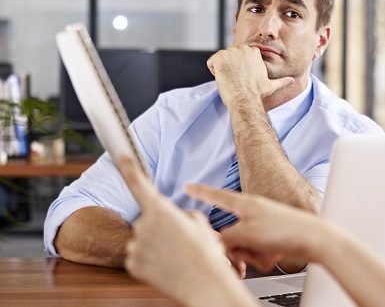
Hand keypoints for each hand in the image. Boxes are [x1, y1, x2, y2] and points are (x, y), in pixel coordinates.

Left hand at [117, 157, 246, 305]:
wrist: (203, 283)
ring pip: (143, 240)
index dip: (129, 168)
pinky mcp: (132, 264)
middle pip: (148, 220)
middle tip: (182, 240)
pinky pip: (139, 256)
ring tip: (177, 256)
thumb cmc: (206, 254)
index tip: (122, 156)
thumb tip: (178, 219)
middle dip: (162, 227)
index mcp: (160, 211)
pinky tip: (166, 266)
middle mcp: (143, 225)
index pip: (139, 184)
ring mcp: (136, 246)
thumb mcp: (202, 225)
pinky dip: (151, 260)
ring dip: (157, 245)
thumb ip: (184, 215)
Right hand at [185, 185, 329, 271]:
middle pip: (228, 232)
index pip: (217, 195)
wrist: (316, 240)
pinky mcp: (271, 241)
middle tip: (240, 256)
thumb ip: (226, 239)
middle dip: (233, 248)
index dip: (200, 191)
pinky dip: (261, 259)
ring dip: (248, 256)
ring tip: (263, 255)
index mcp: (246, 204)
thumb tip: (219, 246)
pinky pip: (255, 253)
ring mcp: (262, 227)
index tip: (187, 185)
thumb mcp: (247, 234)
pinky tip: (272, 258)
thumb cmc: (287, 230)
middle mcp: (253, 213)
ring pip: (241, 246)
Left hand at [206, 45, 293, 108]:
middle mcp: (242, 49)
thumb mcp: (271, 86)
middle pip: (229, 56)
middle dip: (230, 67)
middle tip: (236, 80)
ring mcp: (230, 52)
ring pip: (220, 59)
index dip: (239, 67)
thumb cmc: (257, 94)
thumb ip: (281, 81)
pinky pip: (211, 63)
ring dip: (222, 70)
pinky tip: (223, 79)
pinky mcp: (219, 58)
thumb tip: (292, 81)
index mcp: (254, 52)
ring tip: (230, 80)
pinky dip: (213, 71)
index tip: (241, 77)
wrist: (245, 99)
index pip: (240, 55)